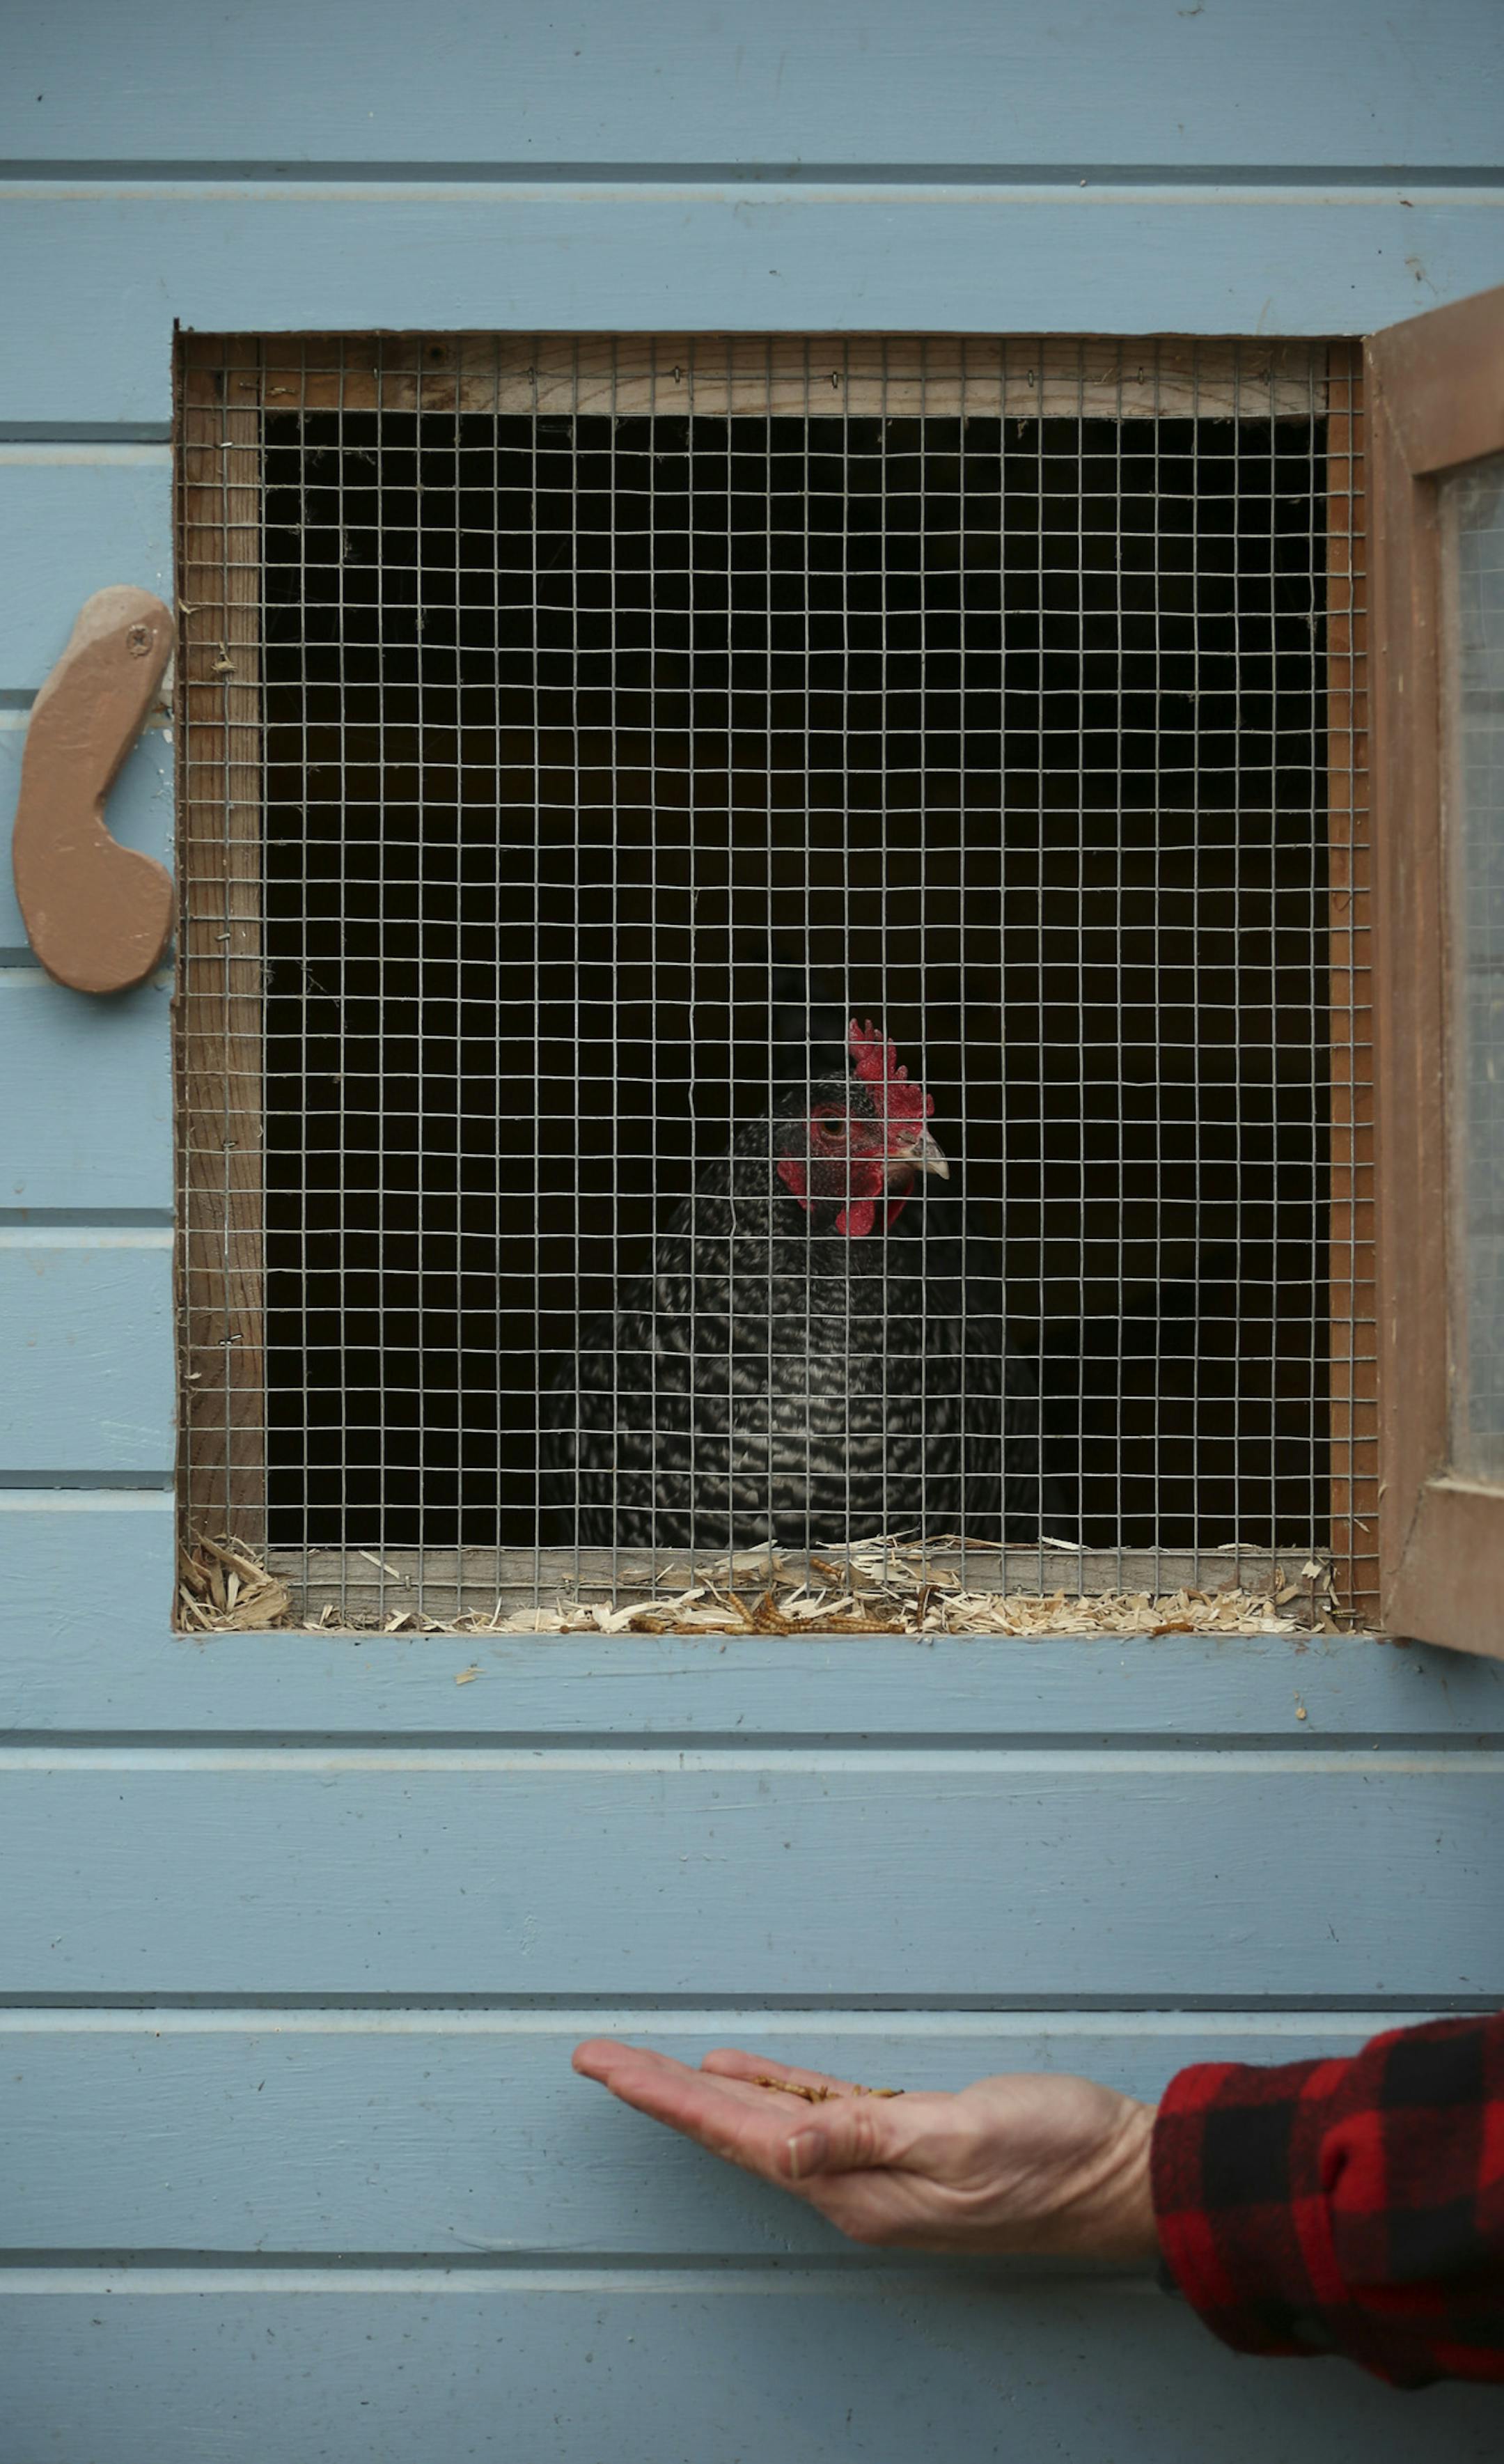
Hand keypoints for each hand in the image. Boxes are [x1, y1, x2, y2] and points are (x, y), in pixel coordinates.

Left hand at [573, 2040, 1159, 2260]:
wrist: (1123, 2177)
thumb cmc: (1053, 2156)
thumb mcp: (960, 2139)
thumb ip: (867, 2139)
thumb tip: (780, 2147)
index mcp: (854, 2185)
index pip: (735, 2133)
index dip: (664, 2097)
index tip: (603, 2066)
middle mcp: (850, 2183)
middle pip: (731, 2130)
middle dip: (659, 2093)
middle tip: (594, 2059)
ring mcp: (875, 2167)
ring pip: (762, 2121)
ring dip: (699, 2094)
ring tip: (640, 2069)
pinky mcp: (904, 2140)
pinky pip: (812, 2113)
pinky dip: (768, 2088)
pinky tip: (739, 2071)